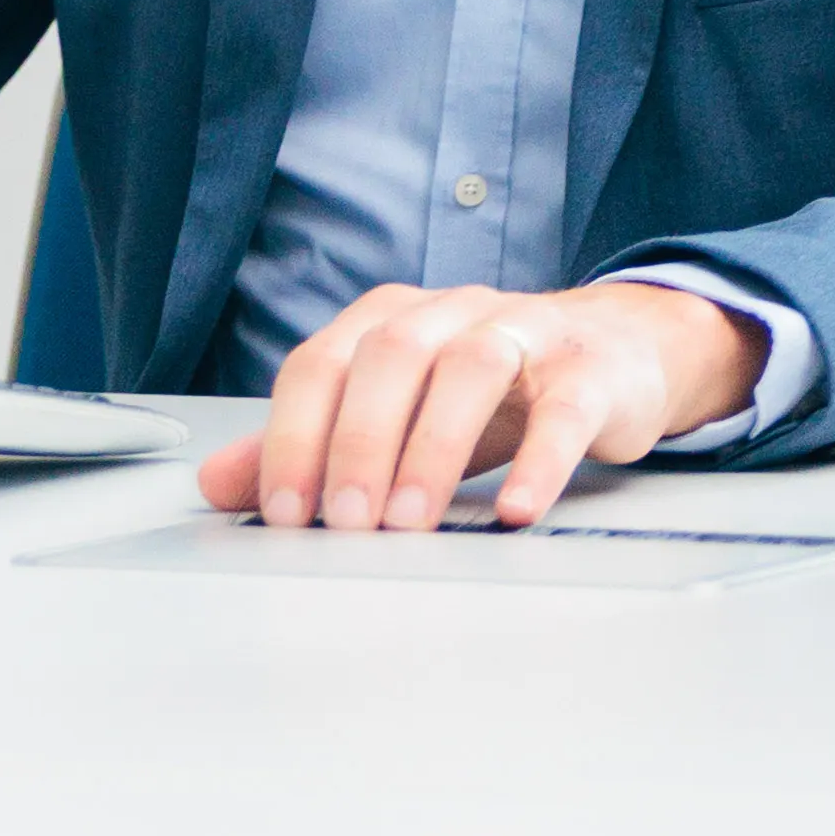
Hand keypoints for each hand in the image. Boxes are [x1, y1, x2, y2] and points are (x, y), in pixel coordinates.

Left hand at [203, 279, 756, 532]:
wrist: (620, 352)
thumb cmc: (496, 391)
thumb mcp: (398, 414)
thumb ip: (310, 446)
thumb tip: (214, 485)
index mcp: (393, 318)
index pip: (323, 362)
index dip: (294, 435)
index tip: (285, 509)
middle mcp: (455, 311)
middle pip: (392, 354)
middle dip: (358, 442)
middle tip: (347, 524)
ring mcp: (527, 331)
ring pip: (472, 368)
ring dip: (432, 449)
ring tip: (411, 523)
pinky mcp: (592, 369)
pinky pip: (565, 408)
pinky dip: (539, 461)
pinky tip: (516, 510)